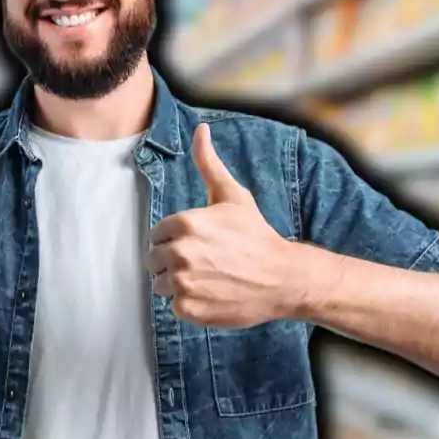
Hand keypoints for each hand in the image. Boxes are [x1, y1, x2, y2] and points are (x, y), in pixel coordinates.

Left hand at [145, 123, 298, 327]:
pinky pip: (174, 306)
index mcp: (185, 224)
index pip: (156, 234)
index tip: (198, 242)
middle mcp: (180, 253)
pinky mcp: (189, 309)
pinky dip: (189, 303)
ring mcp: (184, 283)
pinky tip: (211, 293)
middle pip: (154, 259)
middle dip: (172, 260)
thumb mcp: (232, 196)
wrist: (283, 278)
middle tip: (203, 261)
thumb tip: (200, 129)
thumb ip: (208, 163)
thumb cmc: (256, 235)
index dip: (174, 239)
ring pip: (160, 284)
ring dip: (178, 283)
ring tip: (207, 277)